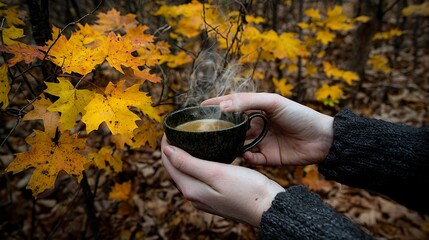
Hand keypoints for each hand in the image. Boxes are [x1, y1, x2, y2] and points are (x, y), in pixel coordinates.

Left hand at [161, 136, 284, 226]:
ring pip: (186, 172)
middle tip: (178, 129)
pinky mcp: (215, 197)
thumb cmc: (247, 189)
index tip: (170, 127)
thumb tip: (166, 151)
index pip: (168, 163)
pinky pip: (198, 177)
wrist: (268, 208)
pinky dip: (196, 164)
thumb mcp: (216, 172)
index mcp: (191, 189)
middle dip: (173, 149)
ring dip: (183, 156)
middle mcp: (194, 195)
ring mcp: (204, 198)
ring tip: (189, 138)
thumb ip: (189, 163)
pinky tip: (204, 155)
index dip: (166, 143)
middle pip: (175, 168)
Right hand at [202, 92, 333, 165]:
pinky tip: (246, 155)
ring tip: (217, 148)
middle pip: (232, 128)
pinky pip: (251, 159)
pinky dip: (246, 158)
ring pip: (238, 145)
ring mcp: (260, 142)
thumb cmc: (299, 115)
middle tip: (202, 133)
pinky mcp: (267, 158)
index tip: (198, 108)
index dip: (216, 106)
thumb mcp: (273, 102)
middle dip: (219, 130)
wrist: (322, 139)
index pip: (231, 106)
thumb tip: (223, 106)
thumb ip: (247, 102)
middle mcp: (255, 126)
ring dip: (229, 146)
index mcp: (256, 110)